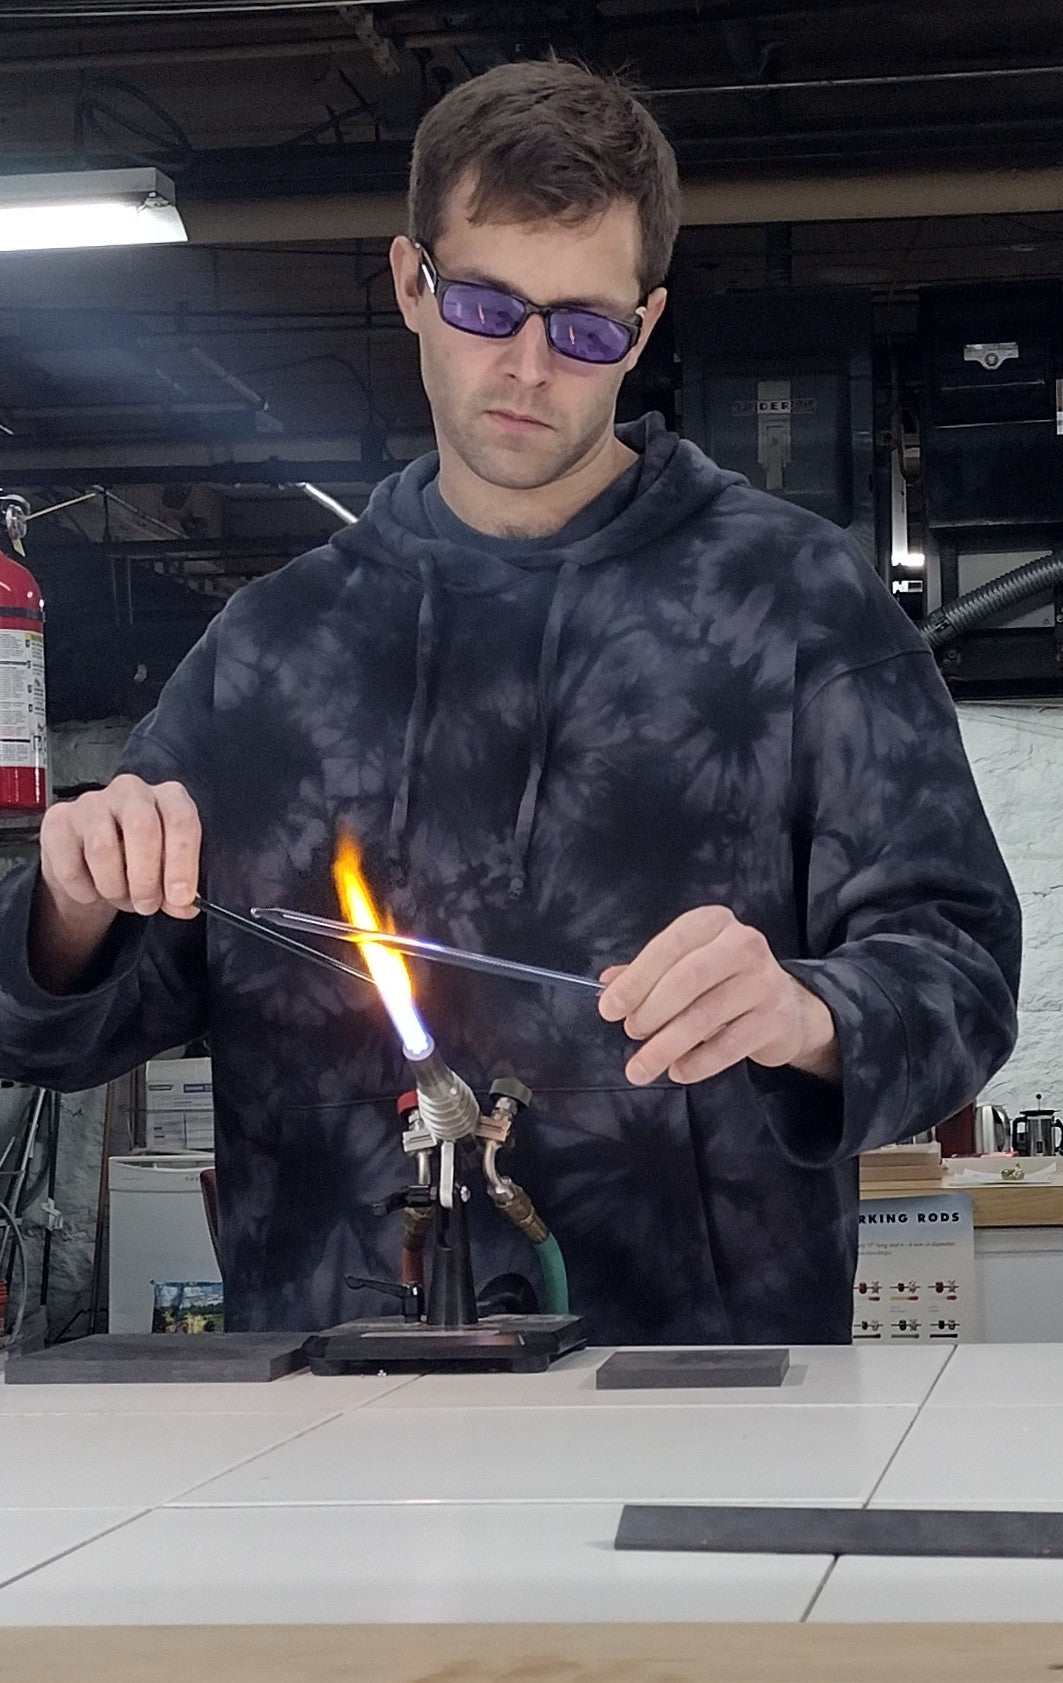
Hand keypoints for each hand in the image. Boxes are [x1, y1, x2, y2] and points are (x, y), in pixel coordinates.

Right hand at [39, 774, 201, 920]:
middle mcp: (131, 790)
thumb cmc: (138, 861)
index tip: (181, 898)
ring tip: (121, 898)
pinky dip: (84, 890)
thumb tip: (186, 907)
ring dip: (114, 887)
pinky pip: (70, 865)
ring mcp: (91, 802)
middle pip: (142, 827)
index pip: (181, 819)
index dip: (183, 862)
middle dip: (146, 877)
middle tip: (147, 906)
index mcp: (168, 797)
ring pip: (103, 849)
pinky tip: (92, 892)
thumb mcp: (166, 874)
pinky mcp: (59, 821)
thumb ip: (179, 891)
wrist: (89, 861)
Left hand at [598, 906, 838, 1086]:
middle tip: (630, 1034)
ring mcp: (764, 981)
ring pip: (705, 1015)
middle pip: (687, 979)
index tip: (609, 1009)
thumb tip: (607, 984)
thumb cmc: (725, 981)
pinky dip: (698, 1062)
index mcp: (713, 922)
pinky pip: (728, 1045)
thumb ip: (648, 972)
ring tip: (641, 1066)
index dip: (636, 979)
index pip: (669, 945)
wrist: (787, 1008)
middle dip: (651, 1011)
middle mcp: (743, 943)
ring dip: (666, 1045)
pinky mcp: (776, 1019)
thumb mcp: (687, 966)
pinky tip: (678, 1071)